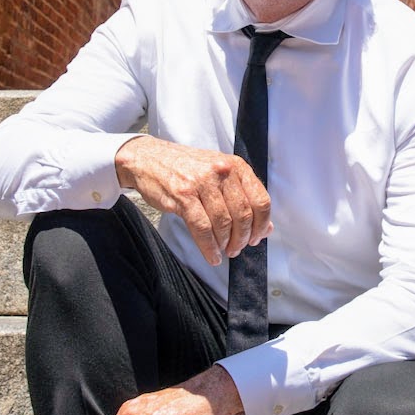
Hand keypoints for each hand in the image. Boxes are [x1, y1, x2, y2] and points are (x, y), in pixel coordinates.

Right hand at [115, 135, 271, 265]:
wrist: (149, 159)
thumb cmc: (185, 168)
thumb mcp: (218, 173)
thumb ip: (242, 196)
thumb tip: (265, 227)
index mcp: (236, 166)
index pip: (260, 200)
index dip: (260, 225)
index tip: (255, 238)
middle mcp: (222, 171)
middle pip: (243, 215)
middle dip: (242, 238)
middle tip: (236, 249)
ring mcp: (202, 182)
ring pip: (223, 223)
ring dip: (225, 244)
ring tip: (223, 251)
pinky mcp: (183, 195)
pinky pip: (202, 228)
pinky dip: (209, 247)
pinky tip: (211, 255)